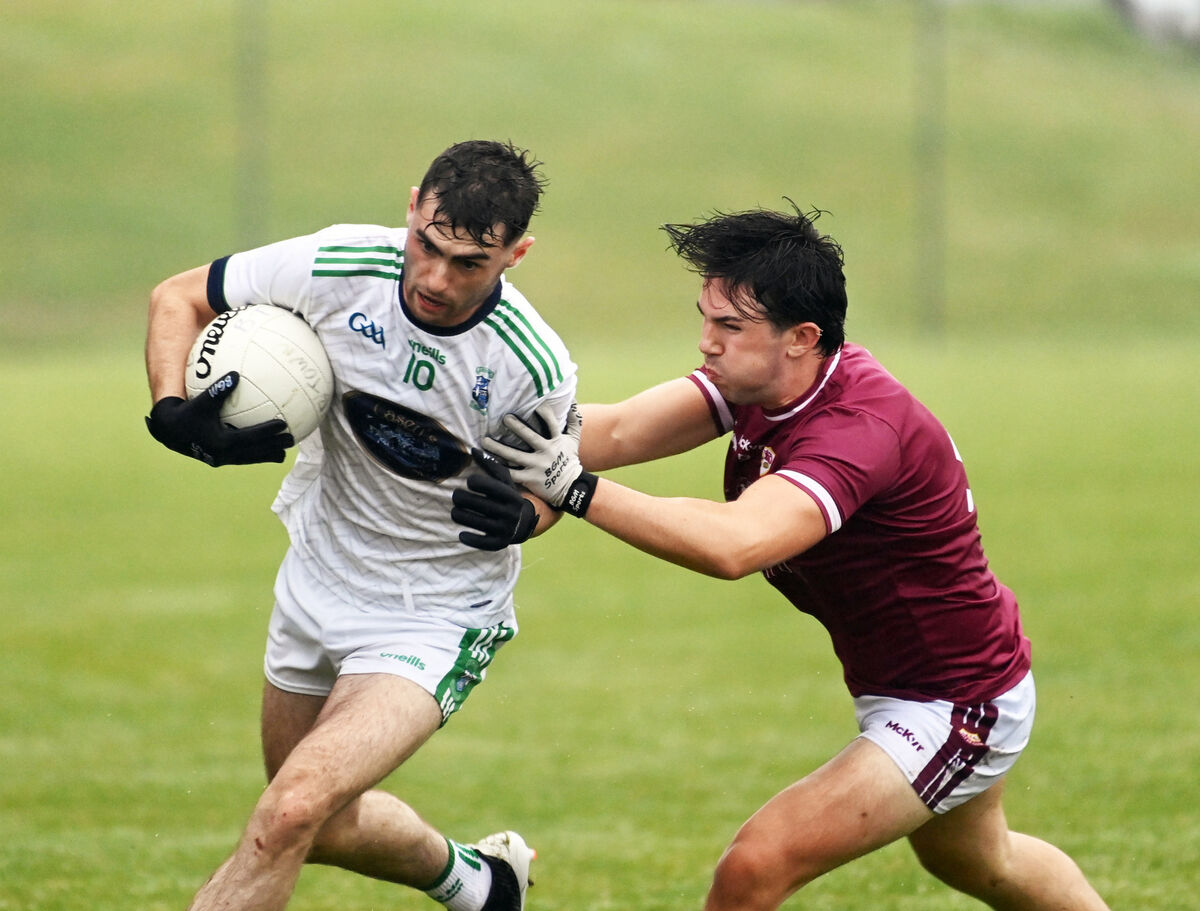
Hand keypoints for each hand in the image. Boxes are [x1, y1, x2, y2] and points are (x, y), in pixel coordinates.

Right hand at [145, 371, 293, 465]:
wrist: (170, 432)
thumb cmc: (187, 412)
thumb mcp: (202, 400)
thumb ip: (218, 389)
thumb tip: (235, 374)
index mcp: (221, 442)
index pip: (250, 437)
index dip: (267, 431)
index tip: (283, 424)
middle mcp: (224, 454)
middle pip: (255, 452)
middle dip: (274, 447)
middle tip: (293, 440)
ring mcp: (223, 459)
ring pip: (250, 459)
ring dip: (267, 455)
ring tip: (284, 453)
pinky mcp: (221, 459)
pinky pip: (243, 458)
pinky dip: (256, 455)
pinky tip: (266, 450)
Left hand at [452, 448, 538, 550]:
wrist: (524, 523)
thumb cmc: (509, 496)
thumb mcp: (505, 481)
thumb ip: (490, 465)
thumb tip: (472, 450)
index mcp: (510, 495)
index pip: (483, 484)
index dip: (473, 482)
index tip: (470, 483)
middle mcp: (509, 512)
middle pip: (471, 502)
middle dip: (458, 498)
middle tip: (457, 497)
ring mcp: (504, 529)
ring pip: (469, 520)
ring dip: (458, 515)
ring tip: (456, 512)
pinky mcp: (499, 543)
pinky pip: (478, 542)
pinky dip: (467, 537)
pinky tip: (462, 533)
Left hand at [482, 402, 597, 516]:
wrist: (571, 488)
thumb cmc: (570, 461)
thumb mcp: (574, 441)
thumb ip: (574, 422)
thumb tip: (572, 402)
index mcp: (557, 441)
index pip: (552, 423)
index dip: (545, 413)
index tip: (535, 404)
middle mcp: (546, 452)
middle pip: (530, 437)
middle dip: (517, 427)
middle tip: (505, 418)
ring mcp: (537, 466)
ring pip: (515, 455)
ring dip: (498, 448)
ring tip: (484, 441)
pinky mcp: (530, 479)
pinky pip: (511, 473)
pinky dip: (499, 469)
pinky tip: (486, 463)